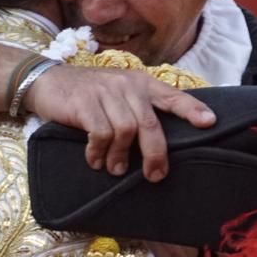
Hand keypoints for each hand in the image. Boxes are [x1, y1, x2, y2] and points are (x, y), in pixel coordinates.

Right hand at [24, 65, 215, 180]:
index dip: (192, 110)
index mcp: (141, 83)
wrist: (47, 81)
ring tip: (115, 168)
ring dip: (121, 157)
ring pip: (126, 131)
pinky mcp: (85, 103)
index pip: (172, 96)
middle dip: (155, 154)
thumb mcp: (118, 94)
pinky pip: (101, 134)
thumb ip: (139, 109)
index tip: (209, 123)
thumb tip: (158, 144)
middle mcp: (127, 84)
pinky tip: (94, 160)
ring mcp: (105, 92)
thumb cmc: (88, 94)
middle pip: (150, 124)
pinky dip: (99, 152)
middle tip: (154, 175)